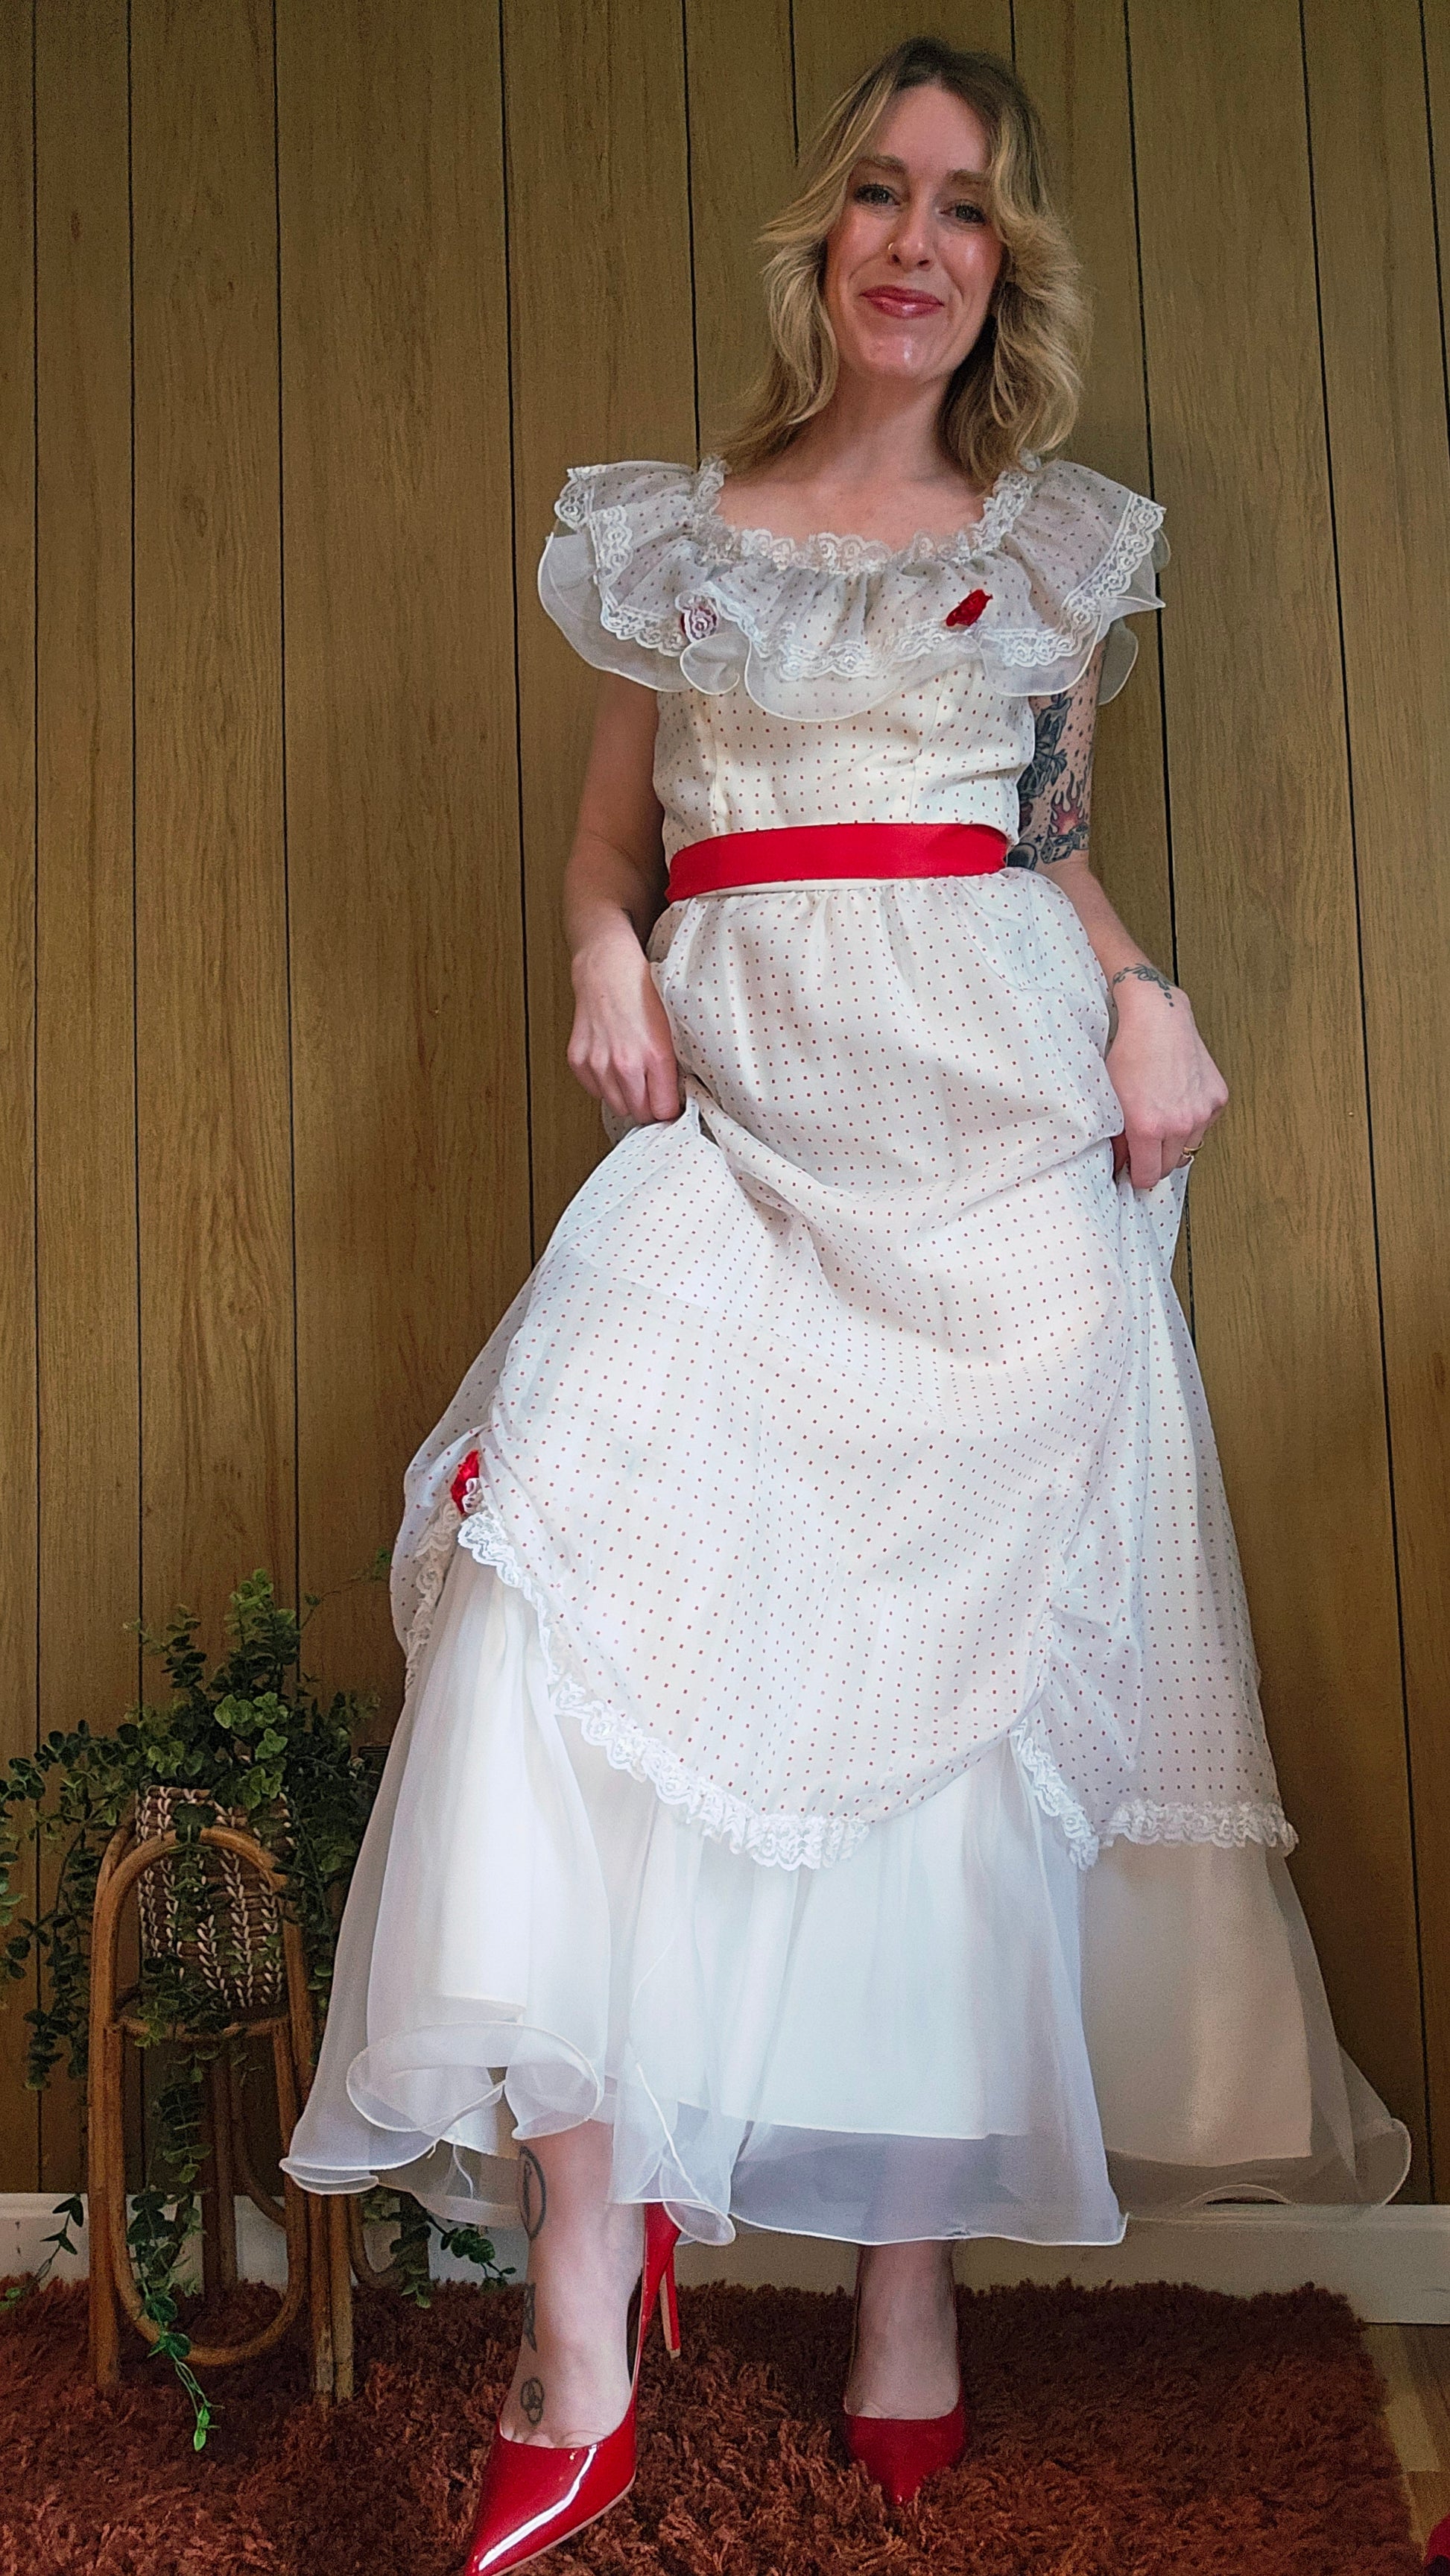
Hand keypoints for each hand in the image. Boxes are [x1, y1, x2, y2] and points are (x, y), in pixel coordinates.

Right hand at [567, 920, 681, 1124]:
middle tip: (651, 1090)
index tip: (669, 1104)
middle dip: (648, 1106)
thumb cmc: (641, 992)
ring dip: (626, 1096)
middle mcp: (625, 1063)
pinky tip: (612, 1063)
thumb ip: (673, 1065)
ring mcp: (598, 1063)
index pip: (664, 1111)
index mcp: (655, 1056)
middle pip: (639, 1114)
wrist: (607, 968)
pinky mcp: (578, 1060)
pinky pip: (595, 1091)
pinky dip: (604, 1083)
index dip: (668, 1109)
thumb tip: (676, 1096)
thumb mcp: (671, 1028)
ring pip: (616, 1106)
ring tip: (632, 1073)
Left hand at [1106, 968, 1227, 1187]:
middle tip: (1144, 1147)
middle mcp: (1179, 1124)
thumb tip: (1121, 1164)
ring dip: (1175, 1143)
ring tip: (1161, 1120)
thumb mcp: (1112, 1098)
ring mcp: (1202, 1112)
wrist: (1158, 1019)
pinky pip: (1204, 1125)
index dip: (1138, 1176)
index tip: (1133, 1171)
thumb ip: (1117, 1138)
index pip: (1148, 1176)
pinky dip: (1192, 1121)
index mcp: (1148, 1127)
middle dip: (1155, 1161)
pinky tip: (1178, 1101)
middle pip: (1170, 1167)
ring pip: (1189, 1148)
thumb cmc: (1129, 1053)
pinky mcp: (1217, 1099)